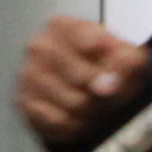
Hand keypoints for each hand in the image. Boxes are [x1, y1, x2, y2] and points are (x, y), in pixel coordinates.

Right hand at [17, 17, 150, 151]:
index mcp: (62, 26)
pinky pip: (57, 123)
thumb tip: (109, 83)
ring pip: (72, 104)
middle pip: (82, 78)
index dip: (110, 65)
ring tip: (98, 107)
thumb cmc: (104, 64)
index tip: (117, 74)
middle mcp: (40, 46)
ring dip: (92, 112)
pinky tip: (81, 117)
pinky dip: (75, 125)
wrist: (85, 85)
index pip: (90, 43)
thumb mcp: (126, 55)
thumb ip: (125, 62)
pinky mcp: (25, 103)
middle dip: (104, 93)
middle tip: (112, 96)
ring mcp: (29, 75)